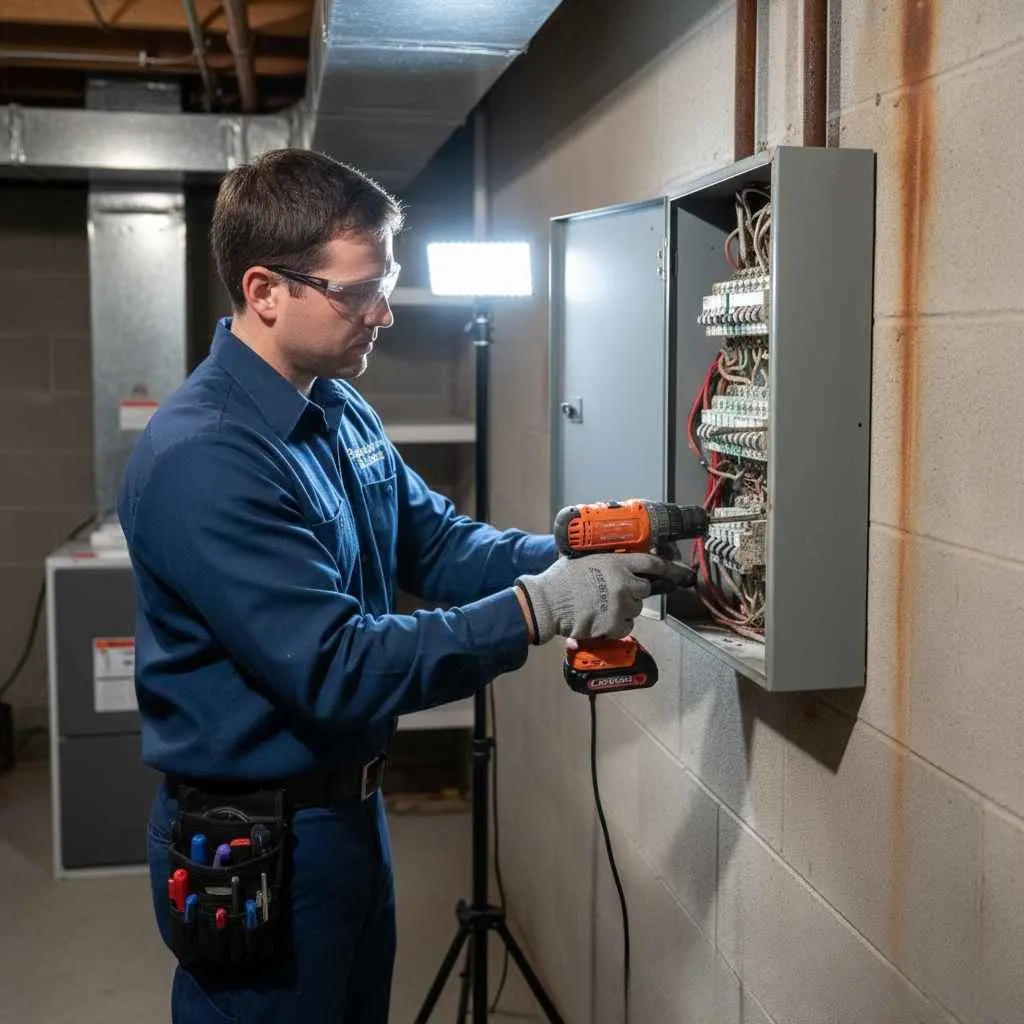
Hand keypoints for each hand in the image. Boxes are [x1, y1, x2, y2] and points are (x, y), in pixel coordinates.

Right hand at [515, 553, 691, 645]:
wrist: (547, 603)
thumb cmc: (559, 579)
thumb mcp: (580, 558)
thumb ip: (600, 560)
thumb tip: (604, 557)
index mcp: (616, 563)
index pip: (650, 562)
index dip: (664, 566)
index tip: (674, 569)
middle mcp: (623, 583)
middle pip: (644, 589)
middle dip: (634, 592)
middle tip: (617, 594)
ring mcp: (621, 605)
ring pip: (635, 609)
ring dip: (625, 610)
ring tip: (604, 608)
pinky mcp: (614, 625)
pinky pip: (626, 627)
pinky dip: (617, 626)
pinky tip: (602, 621)